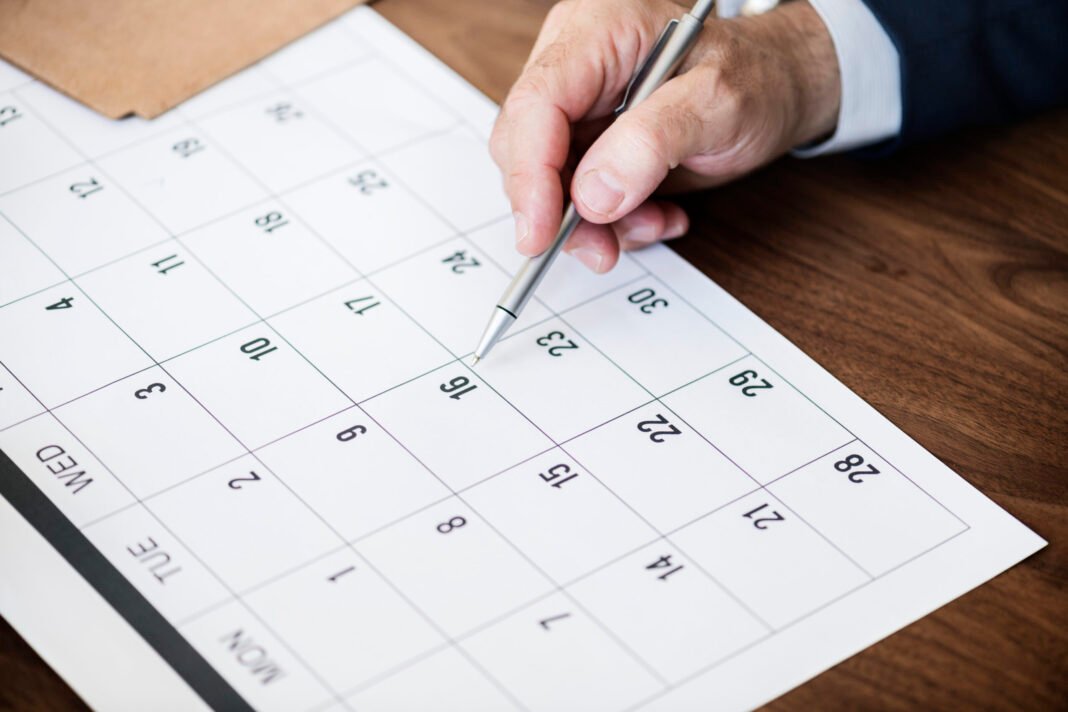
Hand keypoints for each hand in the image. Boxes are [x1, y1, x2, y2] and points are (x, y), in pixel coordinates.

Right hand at [490, 0, 840, 271]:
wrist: (778, 86)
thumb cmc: (756, 76)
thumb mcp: (718, 102)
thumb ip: (653, 142)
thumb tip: (592, 196)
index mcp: (596, 31)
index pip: (535, 105)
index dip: (529, 175)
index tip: (540, 234)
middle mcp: (575, 64)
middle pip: (527, 148)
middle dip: (560, 209)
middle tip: (602, 248)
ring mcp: (579, 107)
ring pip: (548, 183)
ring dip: (595, 224)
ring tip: (653, 223)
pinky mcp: (589, 143)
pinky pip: (577, 197)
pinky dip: (613, 222)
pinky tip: (657, 214)